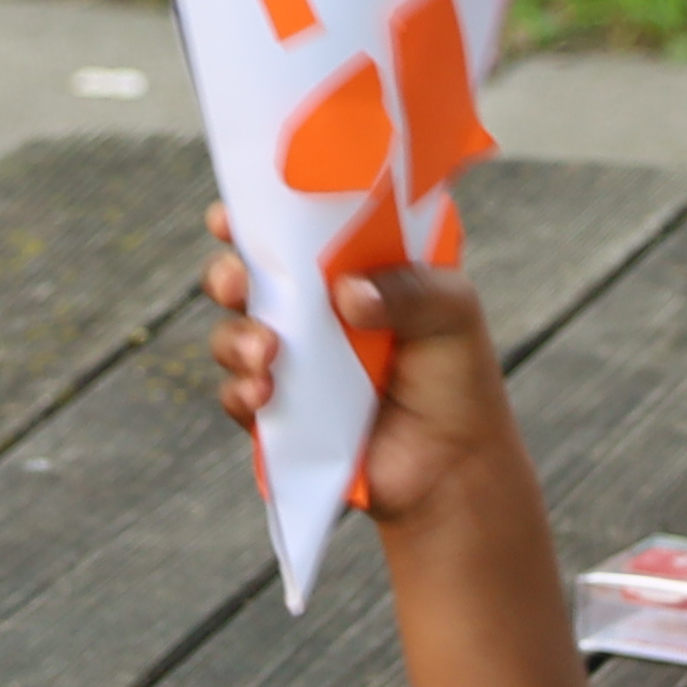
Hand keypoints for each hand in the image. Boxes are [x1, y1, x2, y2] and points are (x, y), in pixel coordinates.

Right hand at [198, 208, 520, 531]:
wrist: (451, 471)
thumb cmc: (458, 379)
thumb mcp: (453, 315)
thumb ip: (409, 290)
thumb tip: (345, 292)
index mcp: (349, 269)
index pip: (295, 228)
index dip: (258, 215)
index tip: (230, 217)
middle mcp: (312, 311)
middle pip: (246, 277)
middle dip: (228, 275)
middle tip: (238, 284)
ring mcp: (292, 362)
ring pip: (233, 334)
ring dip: (235, 339)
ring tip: (266, 354)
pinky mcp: (279, 412)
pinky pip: (237, 394)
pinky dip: (240, 391)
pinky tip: (264, 396)